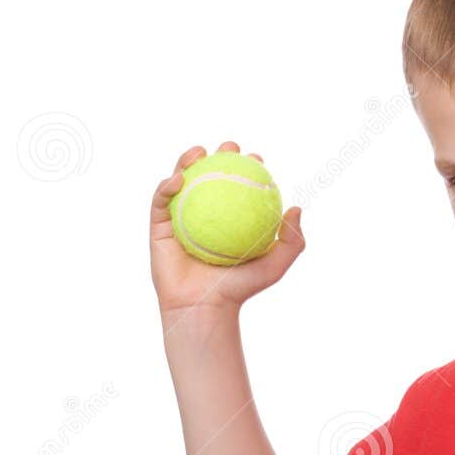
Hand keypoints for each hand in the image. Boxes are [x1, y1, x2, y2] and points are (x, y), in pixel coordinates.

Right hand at [149, 142, 304, 316]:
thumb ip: (293, 240)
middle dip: (220, 154)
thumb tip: (297, 208)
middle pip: (209, 176)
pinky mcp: (158, 226)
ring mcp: (179, 218)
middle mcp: (204, 215)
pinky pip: (161, 200)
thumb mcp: (274, 266)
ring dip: (188, 159)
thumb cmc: (239, 289)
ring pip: (181, 180)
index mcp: (229, 219)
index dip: (247, 167)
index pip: (238, 186)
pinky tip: (178, 179)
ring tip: (200, 151)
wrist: (203, 307)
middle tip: (230, 148)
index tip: (257, 158)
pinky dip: (167, 185)